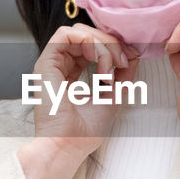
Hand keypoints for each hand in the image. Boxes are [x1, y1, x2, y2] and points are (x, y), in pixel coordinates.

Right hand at [19, 23, 137, 178]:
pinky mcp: (46, 63)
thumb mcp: (112, 96)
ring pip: (79, 32)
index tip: (132, 59)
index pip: (92, 45)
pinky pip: (66, 35)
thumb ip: (122, 75)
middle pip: (87, 35)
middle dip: (111, 44)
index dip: (114, 46)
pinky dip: (90, 42)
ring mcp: (51, 63)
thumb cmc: (85, 131)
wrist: (69, 146)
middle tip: (124, 62)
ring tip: (111, 67)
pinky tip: (100, 61)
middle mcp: (60, 65)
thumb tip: (133, 55)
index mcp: (71, 73)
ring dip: (103, 44)